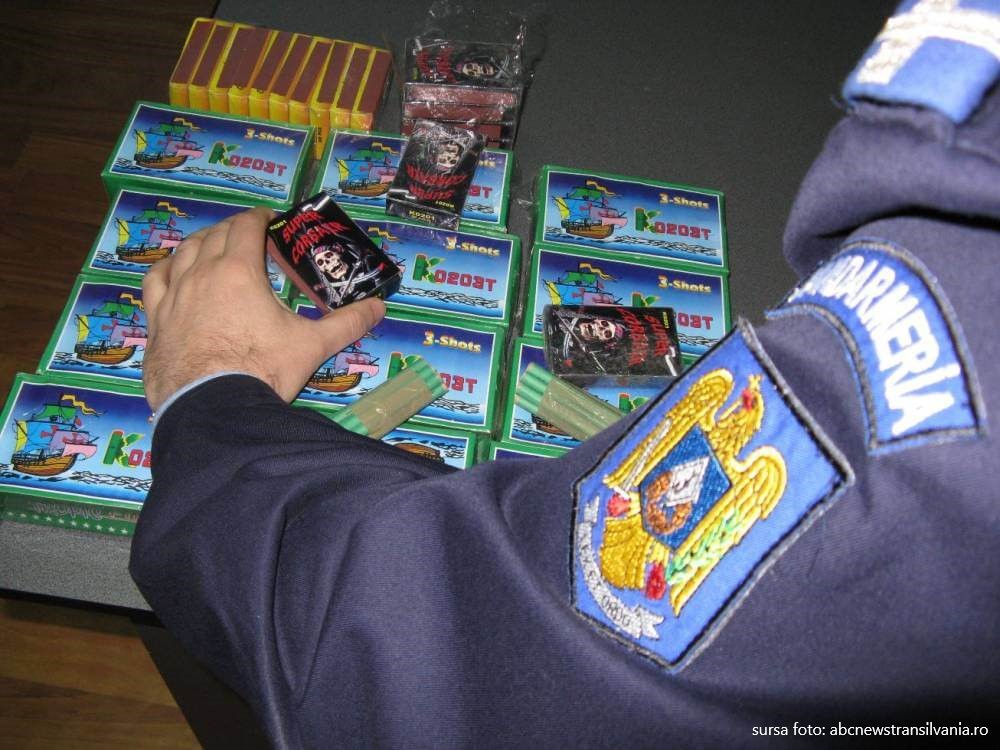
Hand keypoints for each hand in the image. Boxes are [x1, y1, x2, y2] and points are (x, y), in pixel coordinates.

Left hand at [141, 207, 384, 411]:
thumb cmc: (263, 370)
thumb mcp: (311, 345)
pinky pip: (155, 281)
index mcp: (238, 270)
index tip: (270, 220)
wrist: (213, 410)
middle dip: (231, 229)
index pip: (245, 226)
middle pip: (212, 235)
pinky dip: (167, 269)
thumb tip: (379, 308)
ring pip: (182, 253)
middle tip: (248, 237)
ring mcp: (172, 296)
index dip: (258, 217)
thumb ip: (346, 324)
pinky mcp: (156, 320)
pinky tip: (172, 273)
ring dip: (199, 243)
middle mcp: (200, 273)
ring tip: (210, 247)